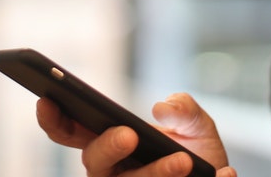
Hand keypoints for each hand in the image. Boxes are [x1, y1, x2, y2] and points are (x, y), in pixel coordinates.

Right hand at [36, 92, 237, 176]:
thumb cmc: (199, 156)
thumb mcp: (197, 125)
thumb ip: (184, 108)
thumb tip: (162, 109)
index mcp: (111, 144)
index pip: (72, 132)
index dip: (54, 120)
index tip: (46, 101)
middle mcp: (115, 172)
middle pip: (94, 163)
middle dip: (107, 147)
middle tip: (129, 134)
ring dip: (156, 174)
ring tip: (185, 160)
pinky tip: (224, 175)